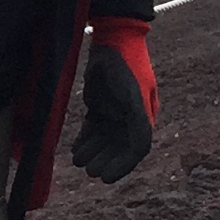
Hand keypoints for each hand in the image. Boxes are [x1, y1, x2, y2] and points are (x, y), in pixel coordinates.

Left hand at [74, 20, 155, 182]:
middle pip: (118, 149)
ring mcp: (114, 113)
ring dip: (93, 153)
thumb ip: (139, 122)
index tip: (106, 178)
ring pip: (103, 141)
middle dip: (105, 161)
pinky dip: (85, 142)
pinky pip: (92, 130)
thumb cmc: (128, 67)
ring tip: (79, 161)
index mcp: (144, 117)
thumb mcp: (135, 95)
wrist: (113, 42)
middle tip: (89, 170)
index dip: (122, 166)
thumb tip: (141, 150)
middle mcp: (130, 118)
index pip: (136, 150)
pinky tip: (76, 151)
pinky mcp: (99, 107)